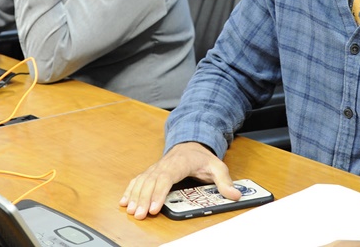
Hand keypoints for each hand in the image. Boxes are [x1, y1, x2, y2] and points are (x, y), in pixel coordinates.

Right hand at [120, 142, 239, 219]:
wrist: (190, 144)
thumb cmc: (202, 157)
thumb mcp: (217, 166)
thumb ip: (225, 181)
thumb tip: (235, 195)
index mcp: (179, 163)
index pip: (166, 178)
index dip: (159, 193)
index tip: (154, 207)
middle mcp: (164, 165)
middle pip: (150, 182)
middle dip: (143, 199)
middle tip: (140, 215)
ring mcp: (155, 168)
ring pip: (142, 181)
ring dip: (134, 196)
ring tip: (131, 211)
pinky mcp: (150, 172)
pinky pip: (138, 180)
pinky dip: (129, 191)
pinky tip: (124, 202)